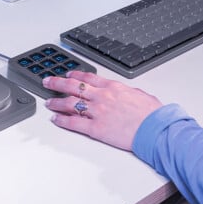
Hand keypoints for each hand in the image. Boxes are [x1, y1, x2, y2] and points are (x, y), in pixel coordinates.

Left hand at [43, 71, 162, 150]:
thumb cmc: (152, 114)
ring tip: (48, 102)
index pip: (88, 77)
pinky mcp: (95, 128)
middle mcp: (102, 96)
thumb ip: (129, 92)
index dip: (75, 75)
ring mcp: (97, 112)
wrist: (154, 128)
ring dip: (56, 102)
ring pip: (70, 103)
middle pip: (73, 86)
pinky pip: (74, 123)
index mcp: (113, 87)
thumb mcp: (141, 95)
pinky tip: (55, 119)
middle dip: (57, 83)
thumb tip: (127, 93)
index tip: (68, 74)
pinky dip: (62, 120)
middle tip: (47, 82)